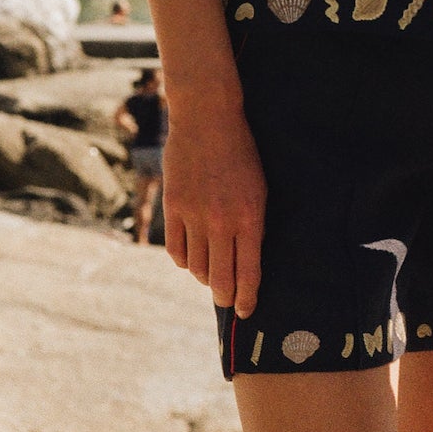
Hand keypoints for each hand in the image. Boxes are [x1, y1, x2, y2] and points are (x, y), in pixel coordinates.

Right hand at [162, 95, 267, 311]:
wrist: (208, 121)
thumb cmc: (242, 155)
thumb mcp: (259, 190)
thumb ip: (252, 225)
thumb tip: (246, 261)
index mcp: (250, 218)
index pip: (249, 272)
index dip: (247, 297)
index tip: (245, 311)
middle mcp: (222, 222)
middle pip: (221, 277)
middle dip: (225, 296)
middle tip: (226, 301)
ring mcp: (194, 216)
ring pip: (197, 267)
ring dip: (205, 277)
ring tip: (211, 276)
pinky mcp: (173, 208)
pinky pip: (176, 250)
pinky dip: (184, 260)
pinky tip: (191, 259)